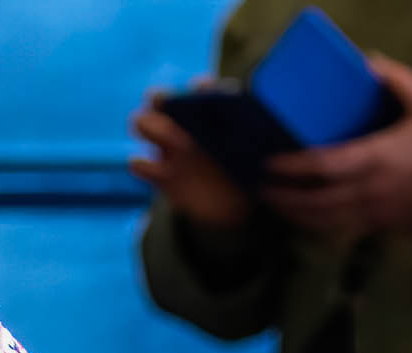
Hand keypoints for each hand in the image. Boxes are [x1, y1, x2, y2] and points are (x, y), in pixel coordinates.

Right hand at [128, 86, 251, 234]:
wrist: (236, 206)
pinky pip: (140, 164)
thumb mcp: (263, 157)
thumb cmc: (252, 172)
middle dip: (161, 99)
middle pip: (159, 98)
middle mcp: (186, 123)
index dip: (200, 88)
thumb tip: (271, 133)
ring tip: (166, 140)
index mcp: (212, 112)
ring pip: (142, 123)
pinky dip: (142, 164)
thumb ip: (263, 143)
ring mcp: (170, 148)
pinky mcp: (162, 176)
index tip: (203, 89)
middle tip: (170, 107)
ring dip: (148, 126)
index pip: (201, 89)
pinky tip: (155, 168)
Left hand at [258, 55, 411, 244]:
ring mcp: (373, 214)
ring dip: (295, 216)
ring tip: (276, 204)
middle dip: (282, 197)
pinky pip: (340, 231)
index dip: (290, 167)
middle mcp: (368, 192)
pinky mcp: (381, 227)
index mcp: (375, 159)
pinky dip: (317, 227)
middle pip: (312, 202)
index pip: (320, 167)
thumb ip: (397, 80)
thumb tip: (369, 63)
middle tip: (261, 187)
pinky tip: (305, 219)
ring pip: (322, 223)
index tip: (269, 162)